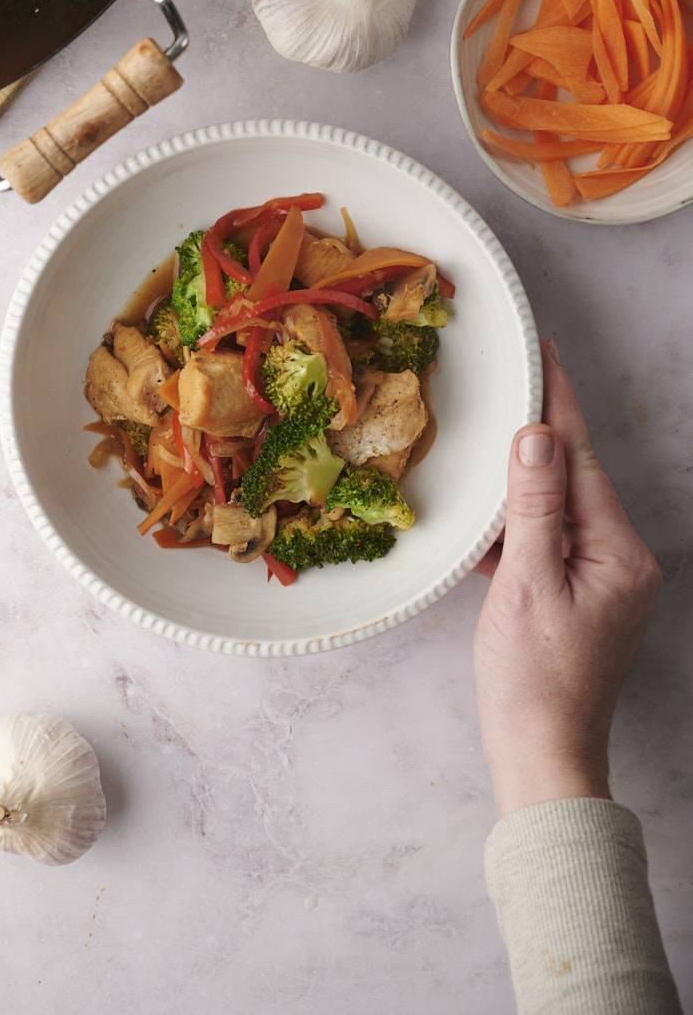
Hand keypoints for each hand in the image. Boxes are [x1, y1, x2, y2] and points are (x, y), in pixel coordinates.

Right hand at [474, 340, 661, 816]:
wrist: (542, 756)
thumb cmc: (533, 680)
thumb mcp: (527, 583)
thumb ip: (533, 507)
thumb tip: (536, 436)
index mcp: (617, 551)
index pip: (580, 459)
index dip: (559, 404)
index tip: (545, 354)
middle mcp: (620, 560)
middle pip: (573, 478)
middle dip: (541, 433)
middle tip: (514, 380)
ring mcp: (602, 581)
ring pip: (558, 509)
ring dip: (523, 480)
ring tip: (494, 438)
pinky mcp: (578, 599)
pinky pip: (548, 542)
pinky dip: (519, 526)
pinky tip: (490, 516)